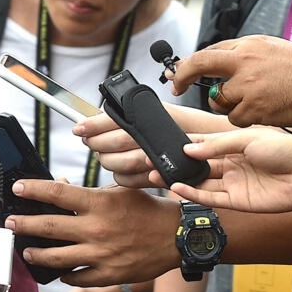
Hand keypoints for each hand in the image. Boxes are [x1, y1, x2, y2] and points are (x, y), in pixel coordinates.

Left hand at [7, 182, 178, 284]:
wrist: (176, 236)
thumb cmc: (147, 210)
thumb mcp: (118, 192)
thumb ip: (88, 194)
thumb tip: (61, 187)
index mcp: (98, 204)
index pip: (56, 193)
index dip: (33, 190)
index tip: (17, 188)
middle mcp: (95, 229)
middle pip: (48, 227)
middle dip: (23, 225)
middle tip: (10, 223)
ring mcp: (101, 255)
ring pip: (57, 258)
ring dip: (36, 255)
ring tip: (26, 252)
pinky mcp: (109, 275)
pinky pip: (77, 278)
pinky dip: (65, 275)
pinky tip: (58, 272)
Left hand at [76, 106, 232, 187]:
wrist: (213, 142)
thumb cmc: (181, 124)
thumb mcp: (155, 110)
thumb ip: (128, 113)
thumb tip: (96, 116)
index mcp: (148, 118)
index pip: (111, 120)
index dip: (91, 125)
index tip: (78, 128)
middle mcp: (151, 137)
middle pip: (112, 143)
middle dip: (96, 143)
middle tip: (89, 141)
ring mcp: (155, 157)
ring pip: (118, 163)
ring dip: (107, 160)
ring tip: (104, 154)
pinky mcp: (159, 176)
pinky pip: (128, 180)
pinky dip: (119, 177)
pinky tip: (119, 170)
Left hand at [167, 35, 291, 127]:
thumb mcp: (270, 47)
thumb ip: (242, 54)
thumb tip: (216, 61)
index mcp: (247, 47)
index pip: (206, 53)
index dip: (187, 66)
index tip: (177, 75)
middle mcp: (243, 63)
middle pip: (200, 68)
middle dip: (185, 78)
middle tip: (178, 86)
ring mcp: (248, 87)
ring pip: (220, 101)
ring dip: (229, 105)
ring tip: (254, 101)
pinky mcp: (256, 108)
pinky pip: (236, 119)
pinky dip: (245, 118)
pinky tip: (263, 112)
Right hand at [168, 129, 291, 211]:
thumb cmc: (287, 150)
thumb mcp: (248, 139)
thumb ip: (217, 145)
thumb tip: (189, 148)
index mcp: (233, 146)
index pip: (201, 145)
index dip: (182, 145)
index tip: (160, 144)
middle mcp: (231, 165)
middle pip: (197, 165)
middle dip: (175, 164)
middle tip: (152, 161)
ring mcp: (233, 183)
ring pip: (200, 182)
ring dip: (179, 179)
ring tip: (156, 174)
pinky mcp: (238, 201)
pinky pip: (210, 198)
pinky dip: (193, 194)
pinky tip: (177, 188)